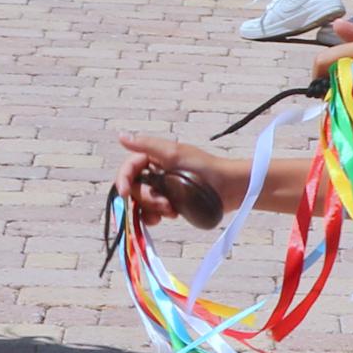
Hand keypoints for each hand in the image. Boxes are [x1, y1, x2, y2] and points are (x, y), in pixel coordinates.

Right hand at [112, 131, 243, 228]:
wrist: (230, 188)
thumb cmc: (205, 167)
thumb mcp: (175, 153)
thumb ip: (147, 145)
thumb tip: (121, 136)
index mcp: (155, 158)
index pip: (129, 169)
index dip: (123, 180)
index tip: (124, 194)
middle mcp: (156, 173)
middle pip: (135, 189)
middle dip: (147, 199)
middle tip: (166, 203)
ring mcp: (163, 190)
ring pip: (143, 202)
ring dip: (152, 209)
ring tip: (171, 210)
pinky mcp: (171, 203)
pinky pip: (153, 212)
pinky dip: (155, 216)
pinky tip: (168, 216)